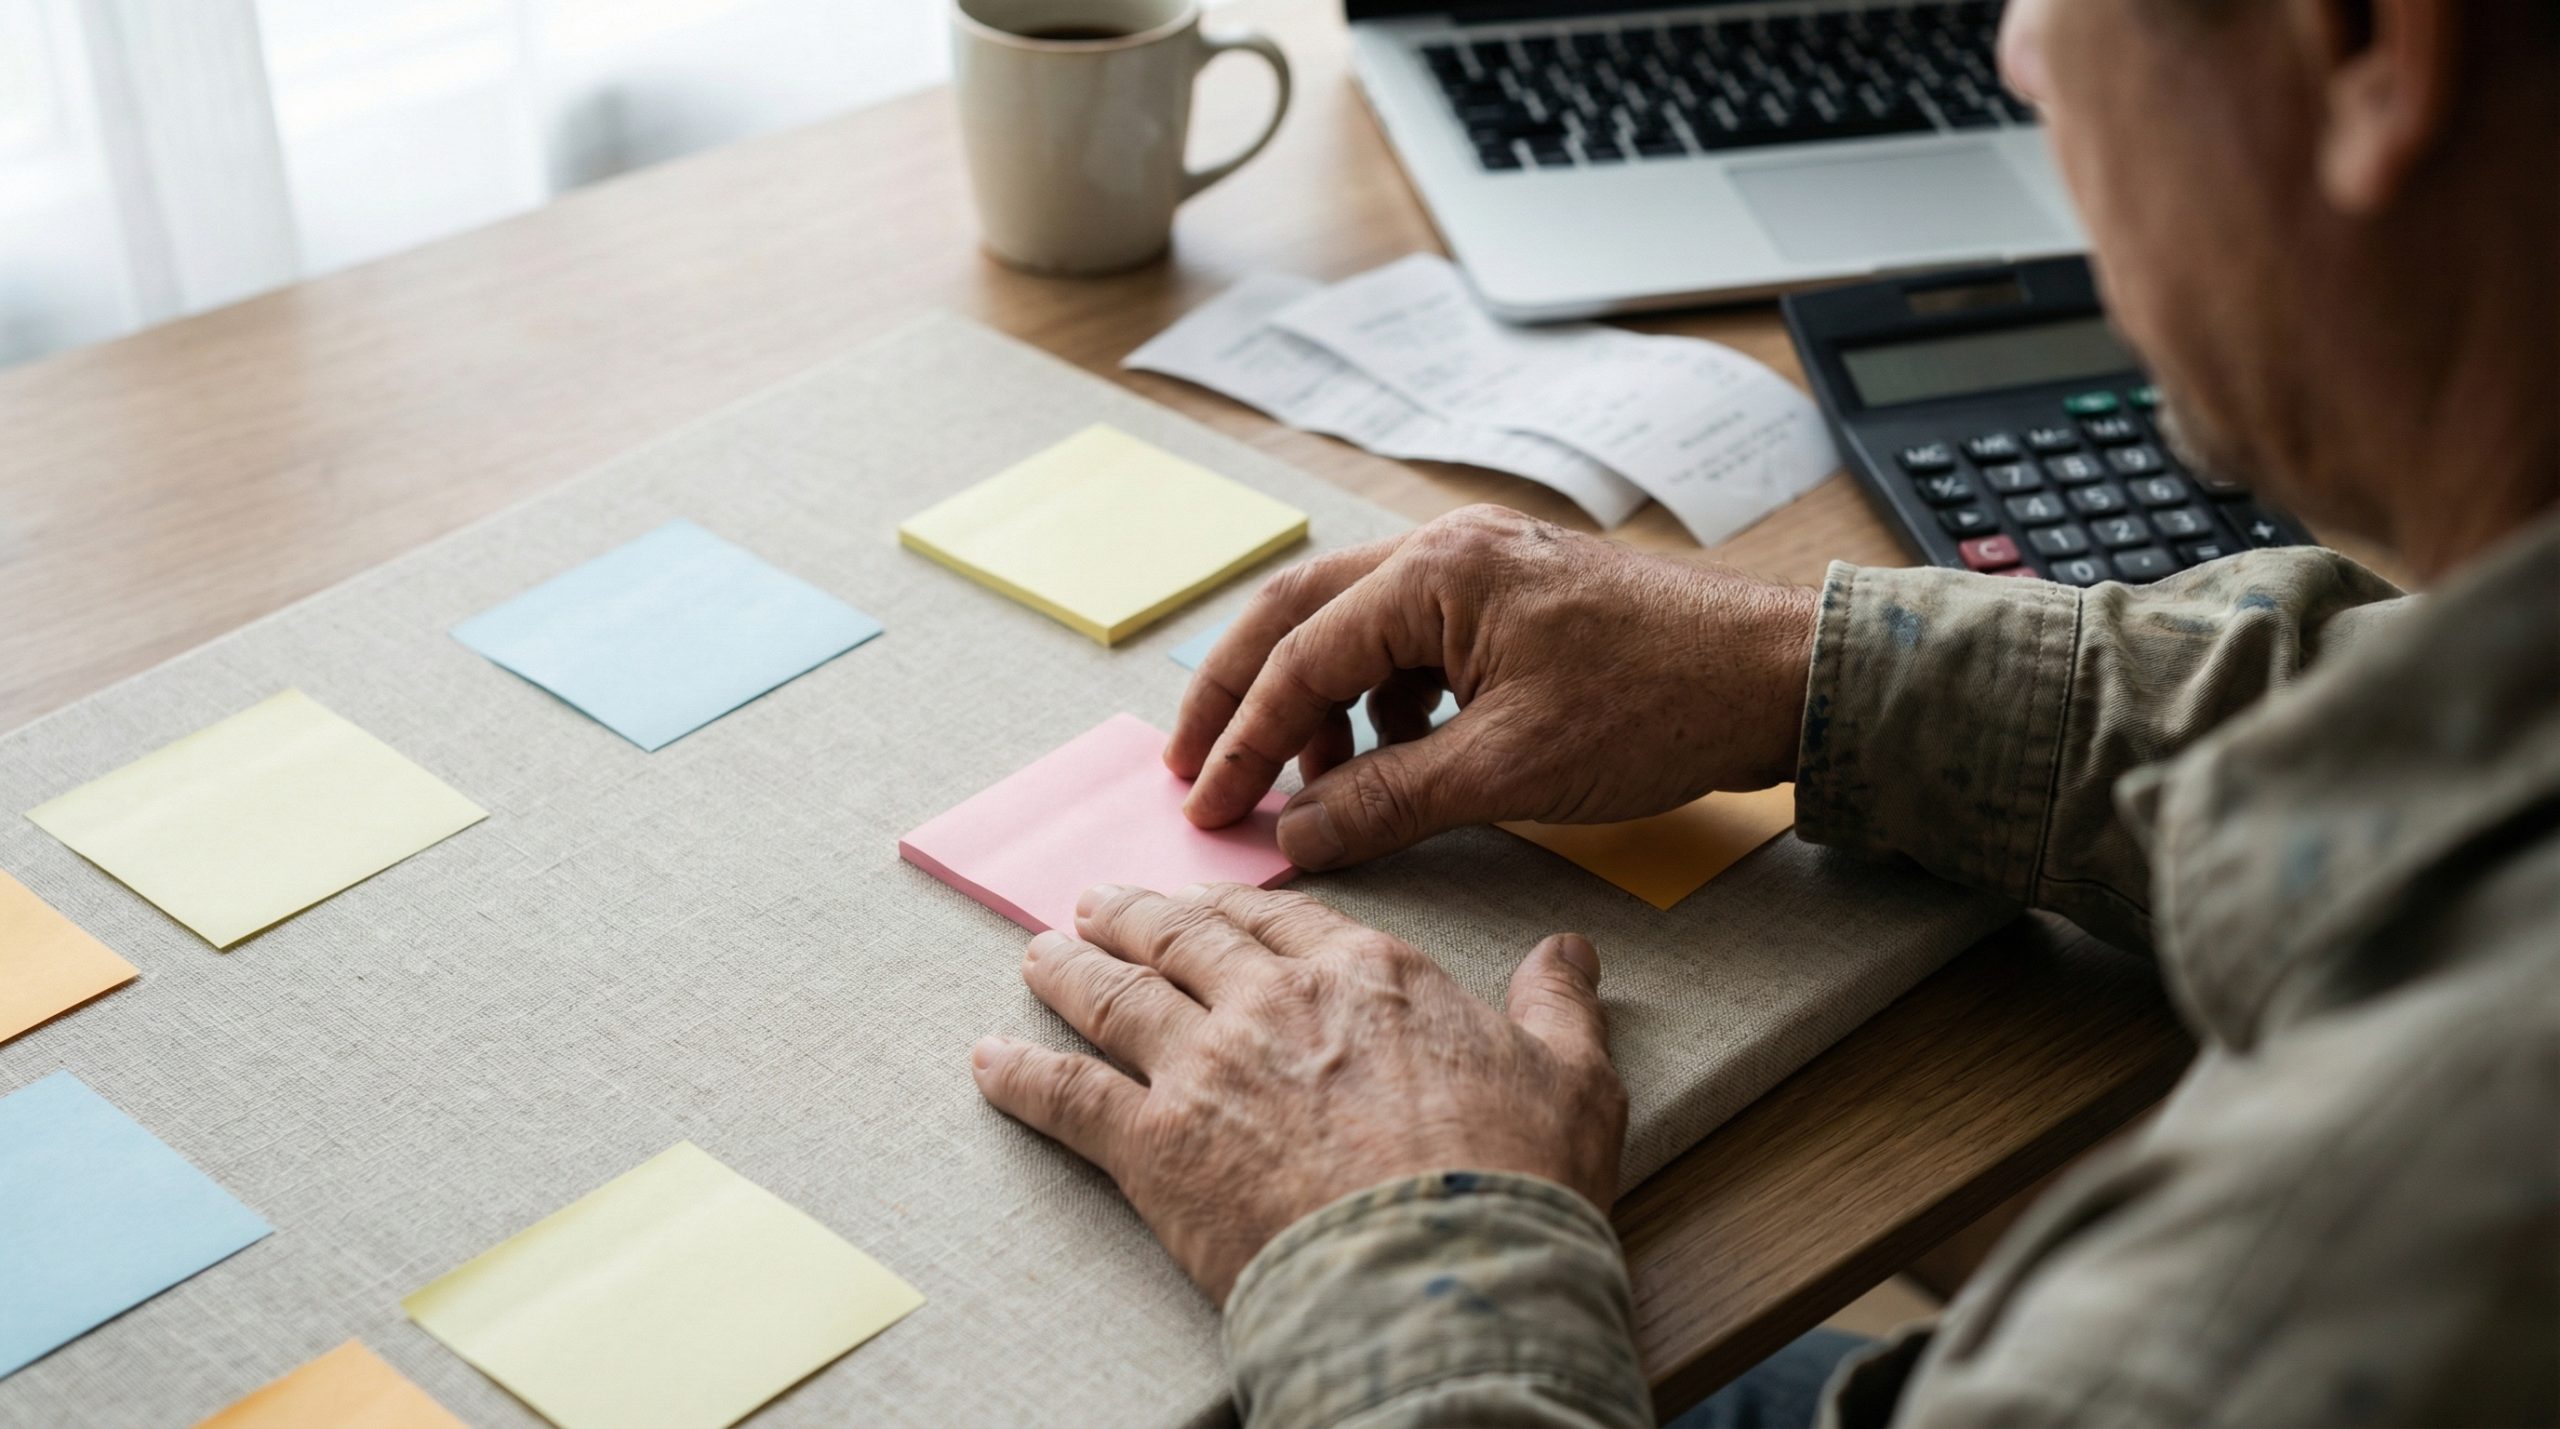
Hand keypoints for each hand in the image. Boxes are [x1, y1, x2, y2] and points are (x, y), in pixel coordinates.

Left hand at [970, 883, 1625, 1302]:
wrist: (1444, 1275)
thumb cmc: (1515, 1182)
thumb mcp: (1571, 1078)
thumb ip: (1558, 1005)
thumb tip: (1570, 953)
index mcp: (1370, 975)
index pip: (1283, 922)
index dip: (1236, 910)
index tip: (1209, 904)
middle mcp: (1276, 1002)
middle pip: (1184, 940)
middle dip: (1134, 916)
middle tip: (1097, 904)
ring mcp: (1207, 1068)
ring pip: (1117, 996)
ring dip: (1069, 971)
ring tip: (1038, 955)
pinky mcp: (1156, 1144)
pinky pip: (1067, 1096)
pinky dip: (1020, 1074)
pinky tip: (988, 1061)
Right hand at [1168, 505, 1817, 869]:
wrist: (1778, 679)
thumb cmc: (1660, 706)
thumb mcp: (1511, 769)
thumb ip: (1390, 800)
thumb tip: (1296, 837)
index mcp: (1438, 572)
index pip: (1301, 656)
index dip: (1242, 739)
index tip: (1207, 806)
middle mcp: (1448, 551)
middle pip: (1301, 614)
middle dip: (1240, 696)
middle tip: (1196, 769)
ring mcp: (1481, 570)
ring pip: (1355, 630)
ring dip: (1316, 705)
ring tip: (1308, 788)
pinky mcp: (1510, 604)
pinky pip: (1410, 646)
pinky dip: (1380, 705)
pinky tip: (1391, 761)